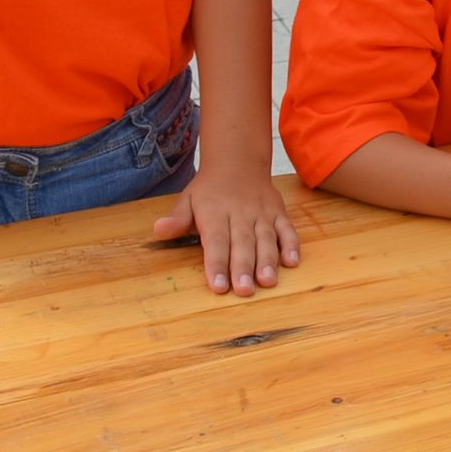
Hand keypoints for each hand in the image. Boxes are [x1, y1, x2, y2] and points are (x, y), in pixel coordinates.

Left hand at [152, 162, 298, 296]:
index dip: (217, 263)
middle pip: (242, 242)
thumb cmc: (210, 190)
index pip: (216, 240)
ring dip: (268, 260)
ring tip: (267, 282)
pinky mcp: (278, 212)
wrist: (238, 161)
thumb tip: (159, 230)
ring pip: (266, 237)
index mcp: (215, 212)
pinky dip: (291, 244)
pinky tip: (292, 262)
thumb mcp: (188, 199)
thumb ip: (176, 218)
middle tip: (244, 290)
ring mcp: (262, 212)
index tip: (218, 286)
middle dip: (243, 267)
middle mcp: (241, 213)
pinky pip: (287, 228)